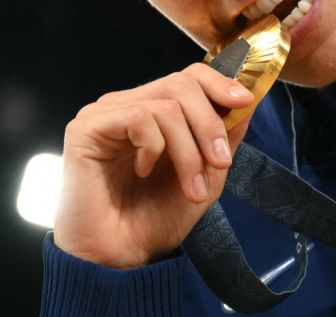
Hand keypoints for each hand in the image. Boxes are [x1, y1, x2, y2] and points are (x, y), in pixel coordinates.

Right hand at [53, 63, 255, 268]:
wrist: (118, 259)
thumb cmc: (153, 221)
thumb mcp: (205, 177)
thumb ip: (224, 139)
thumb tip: (248, 102)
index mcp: (152, 112)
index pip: (187, 77)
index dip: (218, 83)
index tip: (245, 102)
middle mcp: (127, 105)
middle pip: (180, 84)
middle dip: (209, 124)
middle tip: (220, 163)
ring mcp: (105, 114)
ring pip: (166, 105)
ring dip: (188, 150)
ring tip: (192, 188)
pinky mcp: (87, 126)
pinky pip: (139, 117)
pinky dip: (154, 148)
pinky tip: (144, 171)